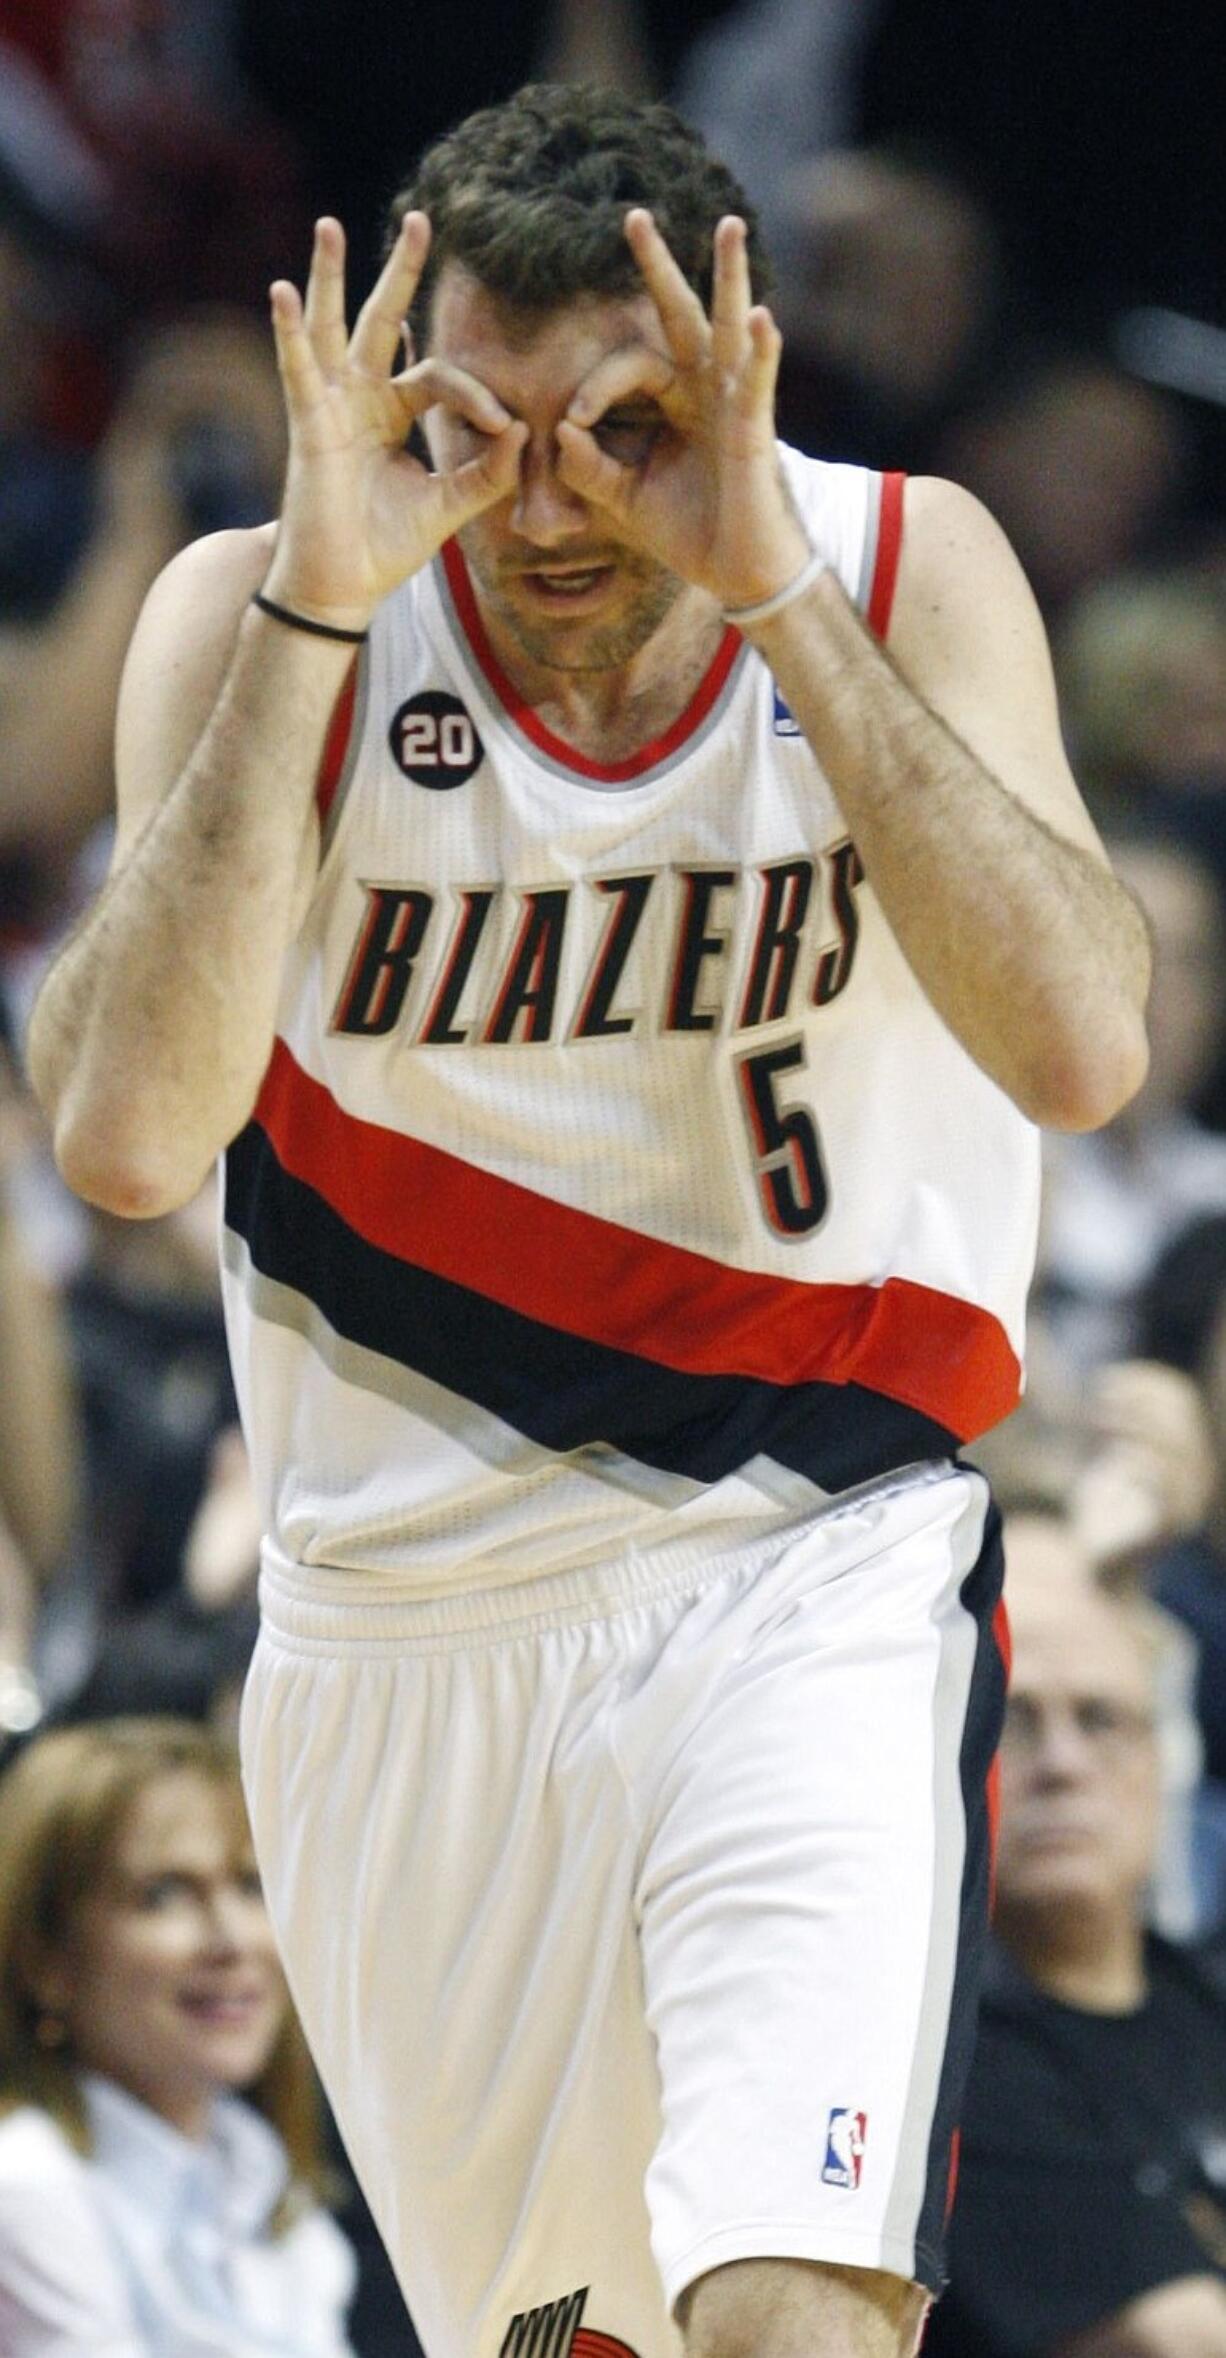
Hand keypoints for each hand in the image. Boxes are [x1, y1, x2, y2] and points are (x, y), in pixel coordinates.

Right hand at [262, 214, 527, 627]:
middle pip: (382, 321)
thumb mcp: (450, 507)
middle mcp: (360, 399)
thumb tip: (524, 431)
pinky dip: (290, 331)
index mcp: (392, 415)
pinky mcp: (309, 424)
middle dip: (400, 271)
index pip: (440, 378)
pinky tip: (283, 290)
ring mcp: (330, 406)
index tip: (505, 425)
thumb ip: (489, 473)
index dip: (477, 395)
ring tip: (329, 225)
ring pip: (333, 327)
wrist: (343, 588)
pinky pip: (299, 368)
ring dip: (330, 276)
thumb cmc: (386, 548)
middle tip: (421, 219)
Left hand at [555, 210, 809, 608]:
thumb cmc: (691, 532)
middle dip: (657, 267)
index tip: (576, 425)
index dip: (593, 388)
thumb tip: (561, 434)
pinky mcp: (753, 430)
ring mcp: (733, 404)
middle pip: (679, 316)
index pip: (628, 366)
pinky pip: (757, 383)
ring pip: (727, 328)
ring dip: (728, 276)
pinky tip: (762, 317)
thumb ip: (589, 467)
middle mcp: (704, 391)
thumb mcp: (625, 498)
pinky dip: (762, 352)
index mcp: (674, 402)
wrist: (736, 574)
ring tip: (728, 225)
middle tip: (632, 216)